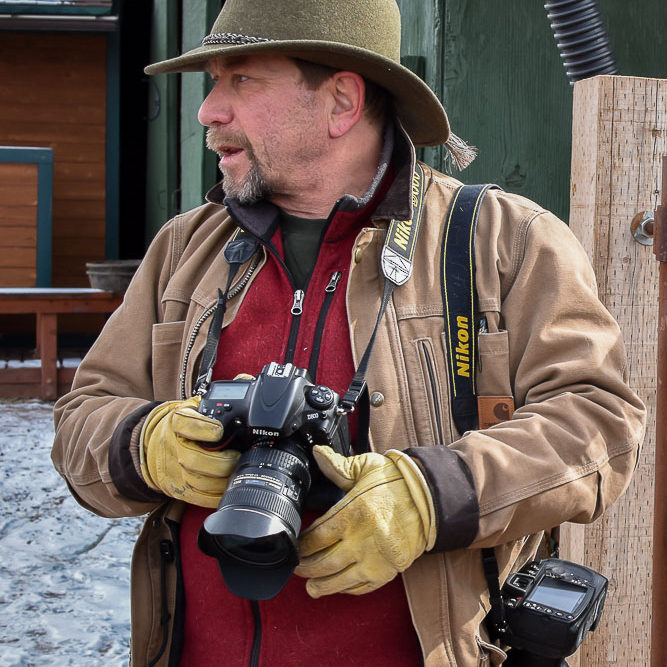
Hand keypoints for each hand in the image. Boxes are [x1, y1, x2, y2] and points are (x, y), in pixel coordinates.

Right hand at [139, 396, 239, 507]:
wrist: (151, 446)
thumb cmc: (183, 424)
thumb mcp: (195, 405)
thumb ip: (221, 394)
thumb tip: (246, 379)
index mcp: (177, 421)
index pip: (185, 423)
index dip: (203, 428)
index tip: (219, 430)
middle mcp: (173, 446)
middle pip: (194, 459)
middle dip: (220, 461)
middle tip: (237, 456)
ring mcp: (175, 469)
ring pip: (198, 481)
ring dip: (221, 480)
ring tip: (236, 472)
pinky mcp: (178, 488)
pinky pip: (198, 497)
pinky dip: (214, 495)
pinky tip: (226, 488)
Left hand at [295, 446, 435, 596]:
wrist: (430, 497)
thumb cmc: (396, 481)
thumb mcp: (365, 467)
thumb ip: (338, 465)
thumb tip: (317, 453)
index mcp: (352, 513)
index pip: (317, 536)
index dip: (303, 545)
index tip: (297, 545)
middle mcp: (362, 540)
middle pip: (323, 562)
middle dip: (306, 568)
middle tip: (297, 568)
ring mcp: (376, 559)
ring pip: (340, 580)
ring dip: (322, 585)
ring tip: (311, 587)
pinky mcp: (389, 570)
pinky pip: (363, 587)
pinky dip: (347, 589)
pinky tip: (339, 585)